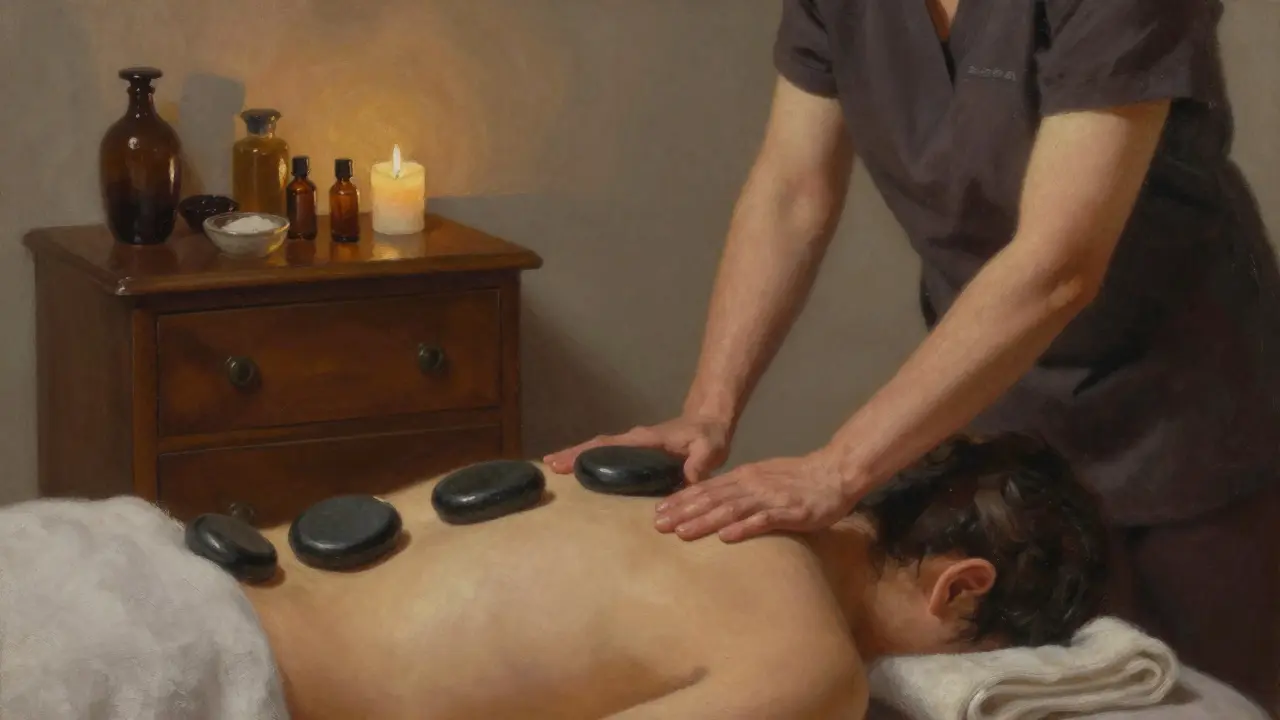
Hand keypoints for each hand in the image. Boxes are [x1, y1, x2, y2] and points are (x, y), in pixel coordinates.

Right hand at [543, 415, 732, 483]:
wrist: (709, 424)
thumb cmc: (708, 436)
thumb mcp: (709, 449)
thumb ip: (700, 463)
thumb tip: (688, 477)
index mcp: (645, 439)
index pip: (609, 445)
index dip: (586, 452)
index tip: (563, 460)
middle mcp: (634, 440)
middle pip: (597, 445)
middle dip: (573, 454)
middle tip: (549, 466)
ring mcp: (634, 446)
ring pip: (600, 450)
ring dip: (578, 458)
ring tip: (555, 469)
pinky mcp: (637, 454)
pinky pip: (610, 456)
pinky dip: (593, 462)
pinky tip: (581, 474)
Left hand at [653, 448, 861, 542]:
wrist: (833, 473)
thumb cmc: (797, 479)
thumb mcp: (762, 478)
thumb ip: (738, 489)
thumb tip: (711, 502)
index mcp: (744, 477)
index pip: (706, 488)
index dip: (681, 500)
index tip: (658, 512)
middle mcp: (751, 485)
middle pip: (712, 498)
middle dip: (683, 512)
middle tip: (658, 525)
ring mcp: (769, 498)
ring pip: (731, 508)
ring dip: (705, 520)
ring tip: (682, 533)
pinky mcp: (789, 512)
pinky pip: (763, 520)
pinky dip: (744, 528)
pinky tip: (727, 537)